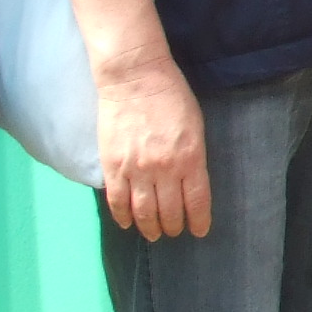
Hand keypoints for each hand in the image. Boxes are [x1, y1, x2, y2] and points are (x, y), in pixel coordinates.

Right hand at [95, 55, 211, 240]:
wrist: (135, 78)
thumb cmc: (172, 96)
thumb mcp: (196, 126)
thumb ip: (193, 157)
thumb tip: (189, 183)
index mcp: (191, 158)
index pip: (197, 201)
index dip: (198, 221)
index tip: (198, 231)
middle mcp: (164, 169)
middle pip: (170, 211)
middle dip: (174, 226)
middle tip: (174, 231)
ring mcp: (136, 169)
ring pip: (144, 212)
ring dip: (150, 227)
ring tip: (154, 234)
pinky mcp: (113, 166)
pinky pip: (117, 201)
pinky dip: (123, 217)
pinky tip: (128, 223)